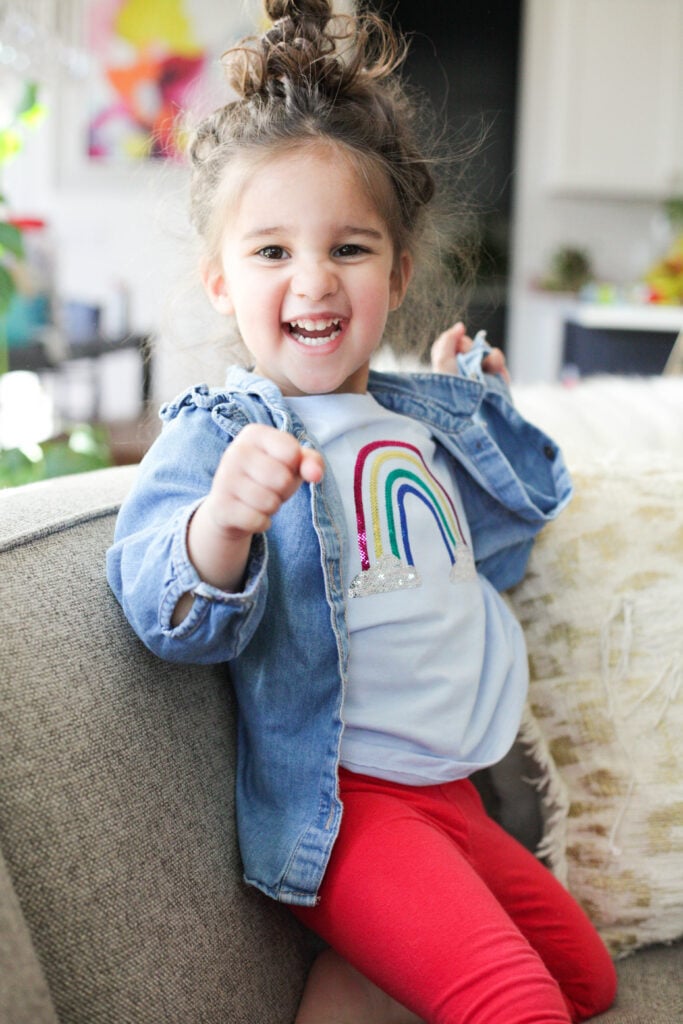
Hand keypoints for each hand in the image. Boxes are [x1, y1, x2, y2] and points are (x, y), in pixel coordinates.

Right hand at [205, 423, 323, 538]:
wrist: (229, 505)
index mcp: (253, 433)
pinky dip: (261, 523)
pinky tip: (250, 514)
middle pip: (283, 479)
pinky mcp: (220, 507)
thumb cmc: (267, 477)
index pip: (292, 453)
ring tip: (260, 500)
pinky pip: (258, 521)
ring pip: (270, 503)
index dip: (294, 467)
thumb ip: (312, 462)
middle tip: (270, 488)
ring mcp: (223, 479)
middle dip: (284, 490)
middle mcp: (235, 451)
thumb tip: (316, 475)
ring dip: (272, 508)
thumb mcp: (292, 464)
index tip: (281, 467)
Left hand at [430, 321, 509, 382]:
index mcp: (447, 366)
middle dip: (469, 347)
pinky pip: (497, 359)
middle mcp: (464, 369)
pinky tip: (494, 367)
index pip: (453, 343)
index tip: (457, 347)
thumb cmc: (452, 390)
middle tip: (466, 359)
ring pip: (485, 350)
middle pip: (469, 344)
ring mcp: (480, 374)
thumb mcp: (443, 363)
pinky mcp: (496, 379)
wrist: (472, 412)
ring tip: (483, 365)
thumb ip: (447, 341)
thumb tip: (460, 326)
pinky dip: (497, 360)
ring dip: (485, 354)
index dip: (456, 341)